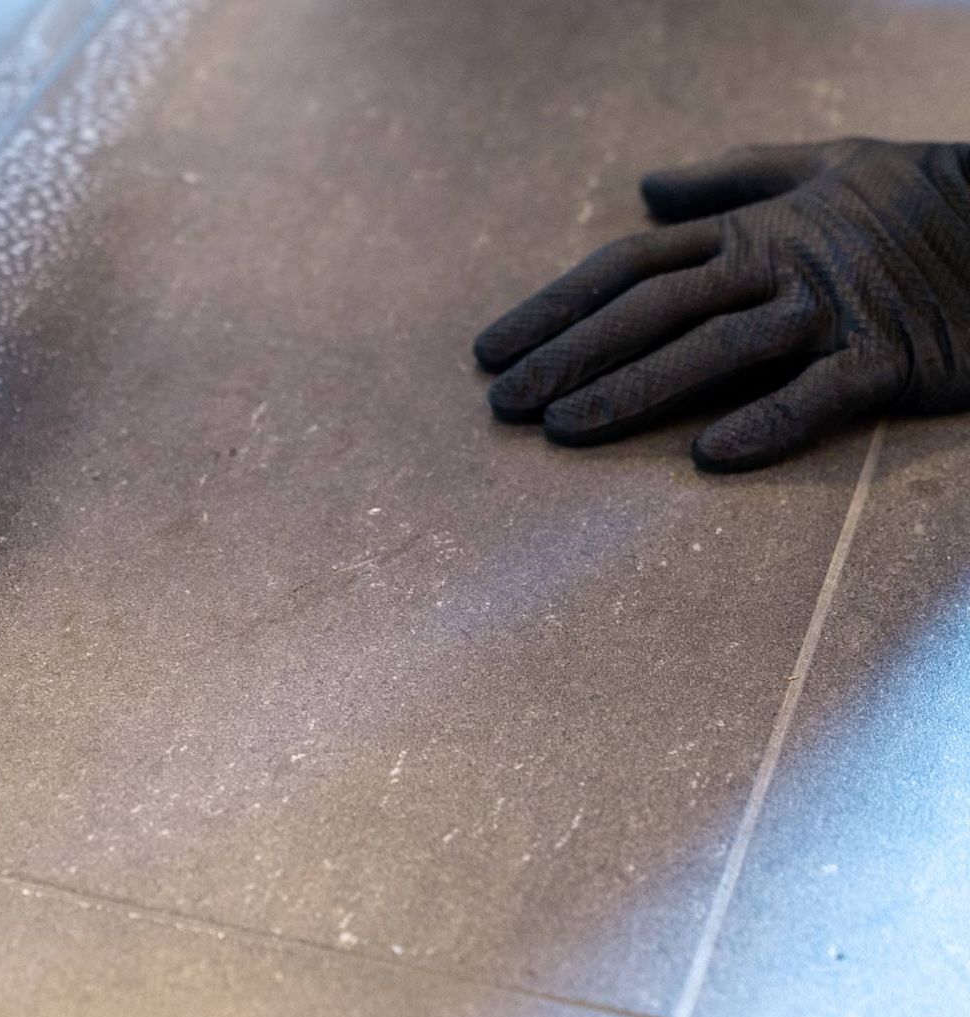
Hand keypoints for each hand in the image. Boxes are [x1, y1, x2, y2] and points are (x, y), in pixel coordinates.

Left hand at [474, 138, 969, 468]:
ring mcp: (831, 313)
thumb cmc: (918, 201)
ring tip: (566, 428)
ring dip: (636, 390)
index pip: (629, 265)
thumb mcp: (824, 166)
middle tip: (502, 404)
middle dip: (570, 356)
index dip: (556, 307)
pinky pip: (821, 394)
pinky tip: (709, 456)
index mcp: (752, 230)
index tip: (492, 351)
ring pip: (717, 350)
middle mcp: (777, 267)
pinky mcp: (889, 359)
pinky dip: (768, 422)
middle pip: (653, 310)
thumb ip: (729, 180)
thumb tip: (646, 189)